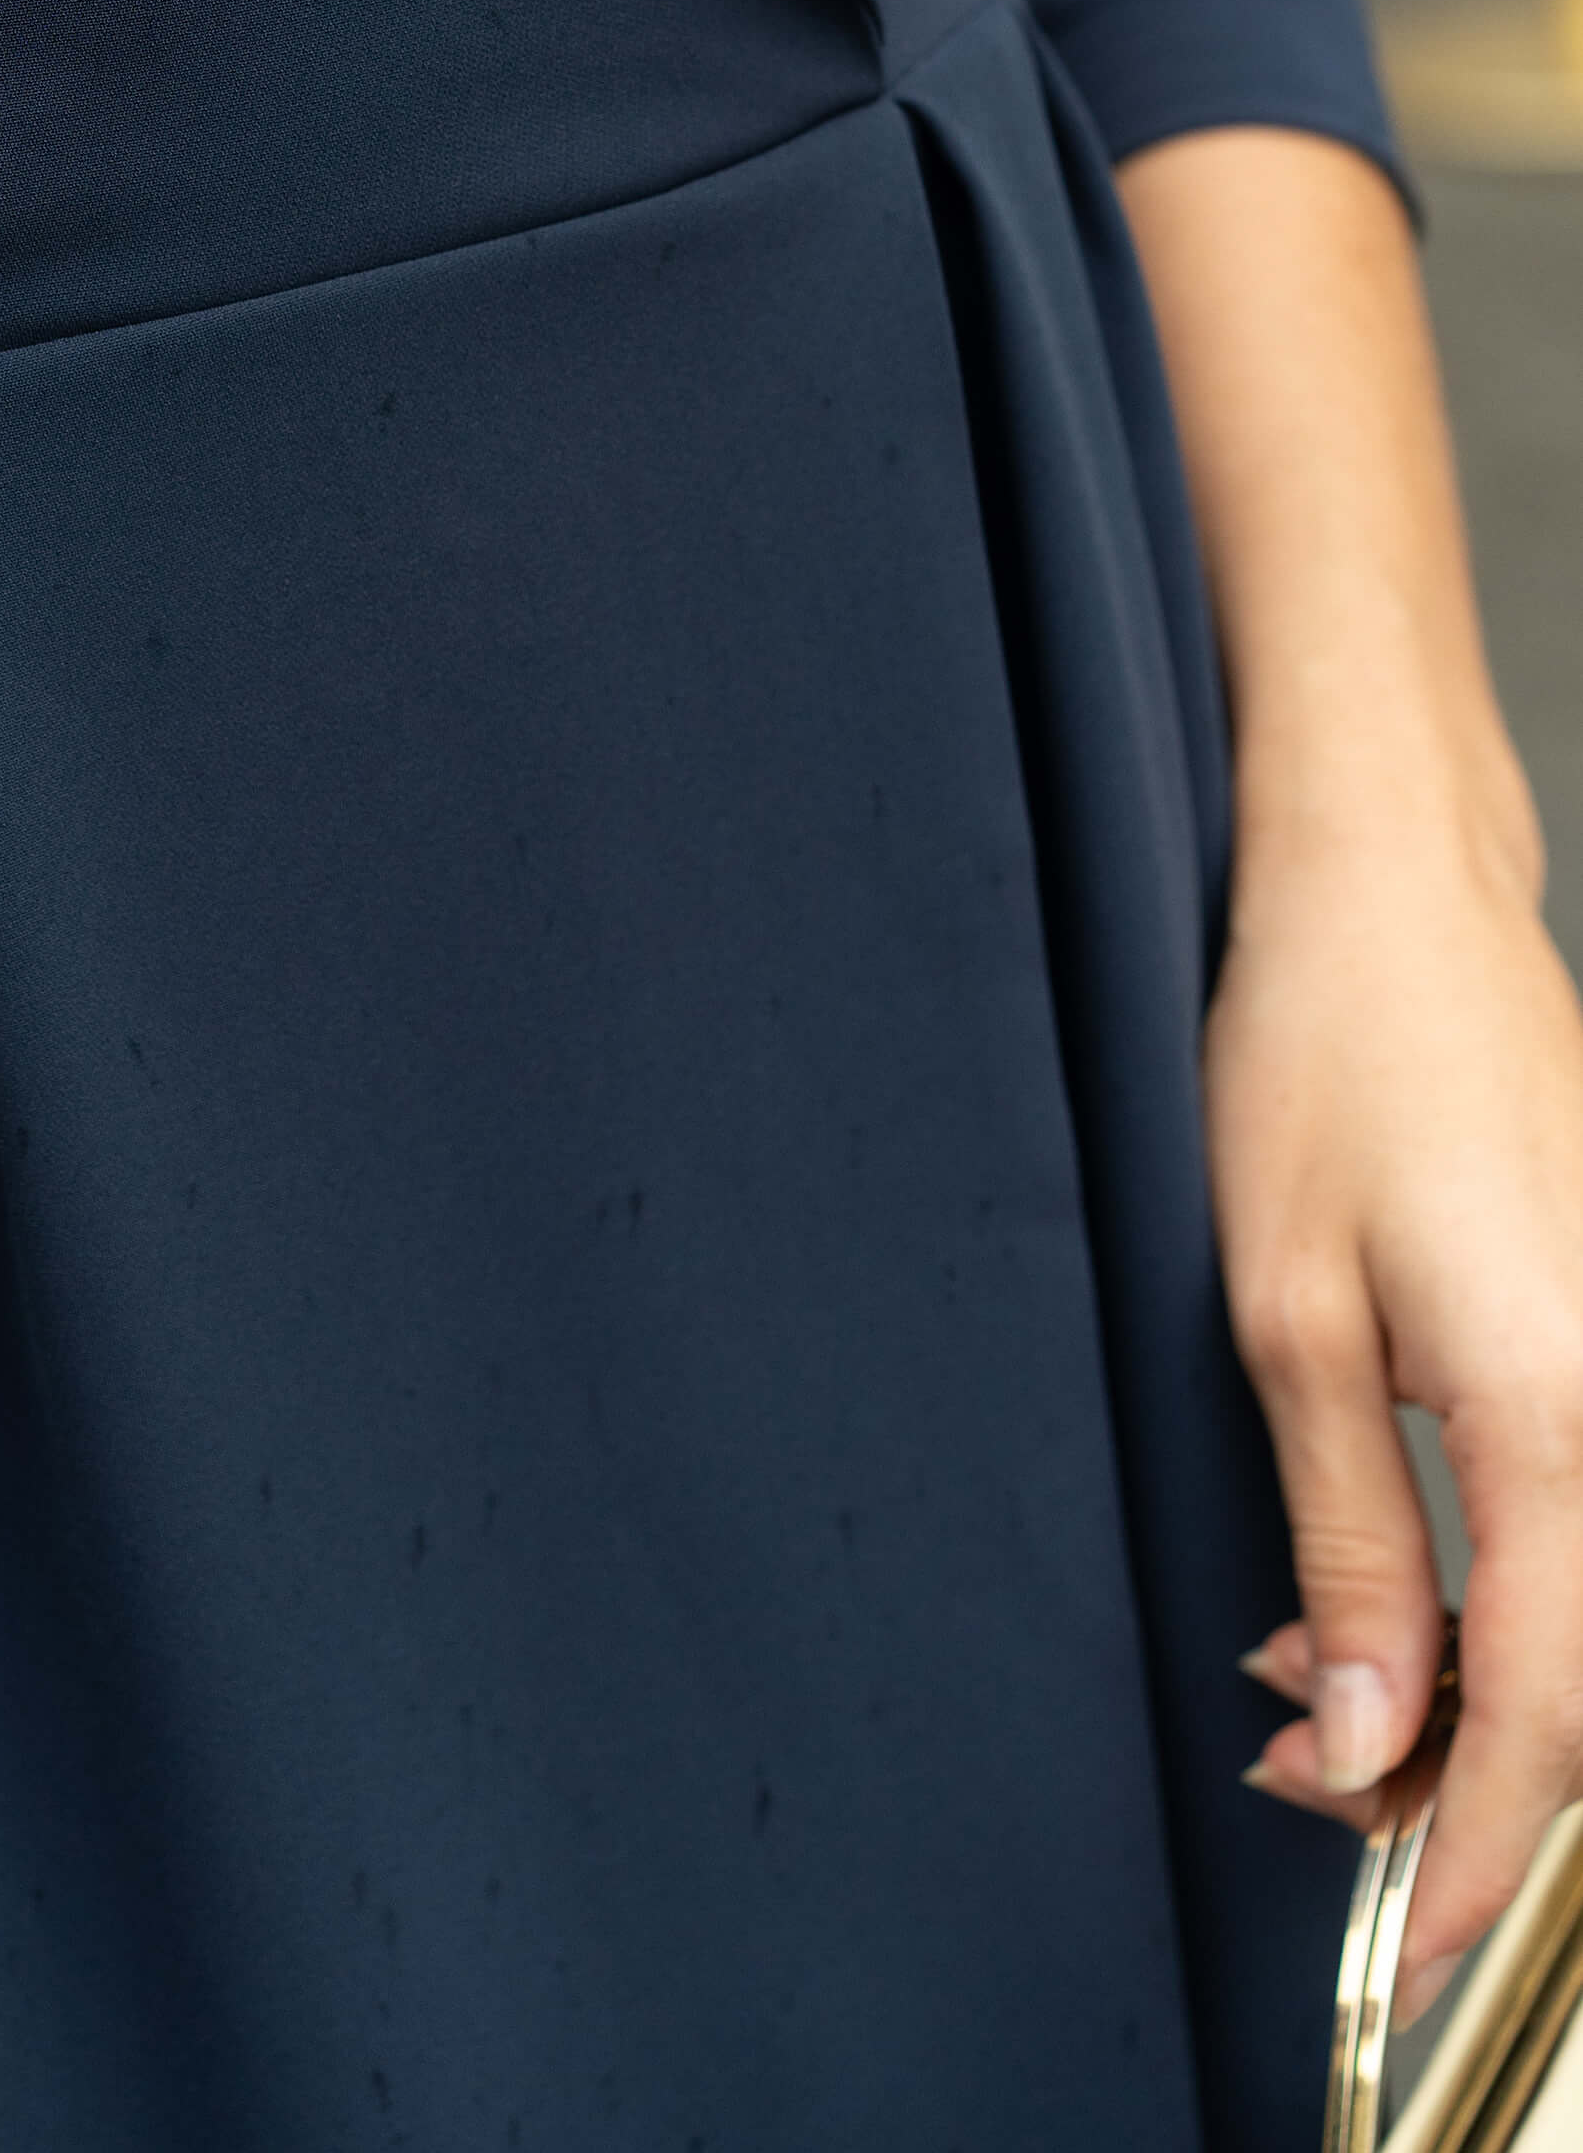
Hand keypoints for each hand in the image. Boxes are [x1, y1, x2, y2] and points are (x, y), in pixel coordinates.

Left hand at [1206, 697, 1582, 2023]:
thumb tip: (1366, 1738)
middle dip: (1457, 1776)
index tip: (1412, 1947)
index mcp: (1561, 1416)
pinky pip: (1581, 1524)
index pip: (1545, 1717)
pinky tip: (1384, 1593)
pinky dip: (1500, 1594)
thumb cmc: (1324, 1057)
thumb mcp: (1285, 1316)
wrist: (1392, 892)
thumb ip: (1346, 1545)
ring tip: (1309, 1688)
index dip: (1477, 1853)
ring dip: (1471, 1686)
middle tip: (1300, 1778)